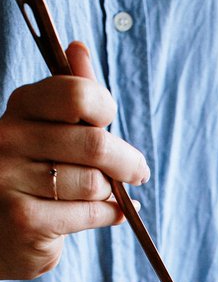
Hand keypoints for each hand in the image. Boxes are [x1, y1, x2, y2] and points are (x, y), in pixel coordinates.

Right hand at [0, 41, 149, 279]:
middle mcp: (8, 139)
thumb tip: (79, 49)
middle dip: (128, 161)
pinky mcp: (24, 220)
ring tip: (110, 195)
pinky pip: (89, 213)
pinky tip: (114, 214)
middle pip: (94, 144)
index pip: (77, 95)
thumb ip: (70, 96)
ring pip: (94, 183)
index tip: (111, 124)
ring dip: (112, 192)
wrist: (0, 231)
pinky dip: (111, 215)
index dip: (105, 110)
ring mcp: (11, 180)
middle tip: (139, 171)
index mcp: (19, 108)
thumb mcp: (47, 129)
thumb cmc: (33, 174)